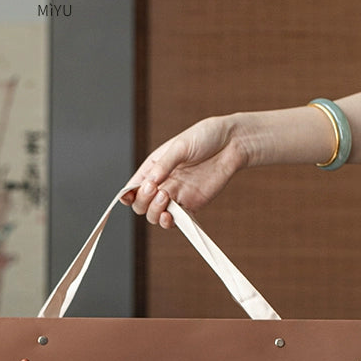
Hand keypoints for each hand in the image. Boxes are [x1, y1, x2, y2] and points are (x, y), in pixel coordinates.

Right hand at [120, 116, 247, 226]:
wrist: (233, 143)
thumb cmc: (206, 137)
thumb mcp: (181, 146)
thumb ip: (164, 165)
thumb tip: (149, 182)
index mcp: (154, 167)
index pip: (133, 186)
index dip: (128, 194)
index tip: (130, 194)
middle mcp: (162, 183)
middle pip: (141, 204)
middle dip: (143, 201)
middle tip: (156, 190)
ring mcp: (176, 195)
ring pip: (155, 214)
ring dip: (154, 211)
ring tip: (165, 197)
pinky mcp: (192, 205)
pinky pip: (177, 220)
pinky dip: (169, 222)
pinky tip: (169, 217)